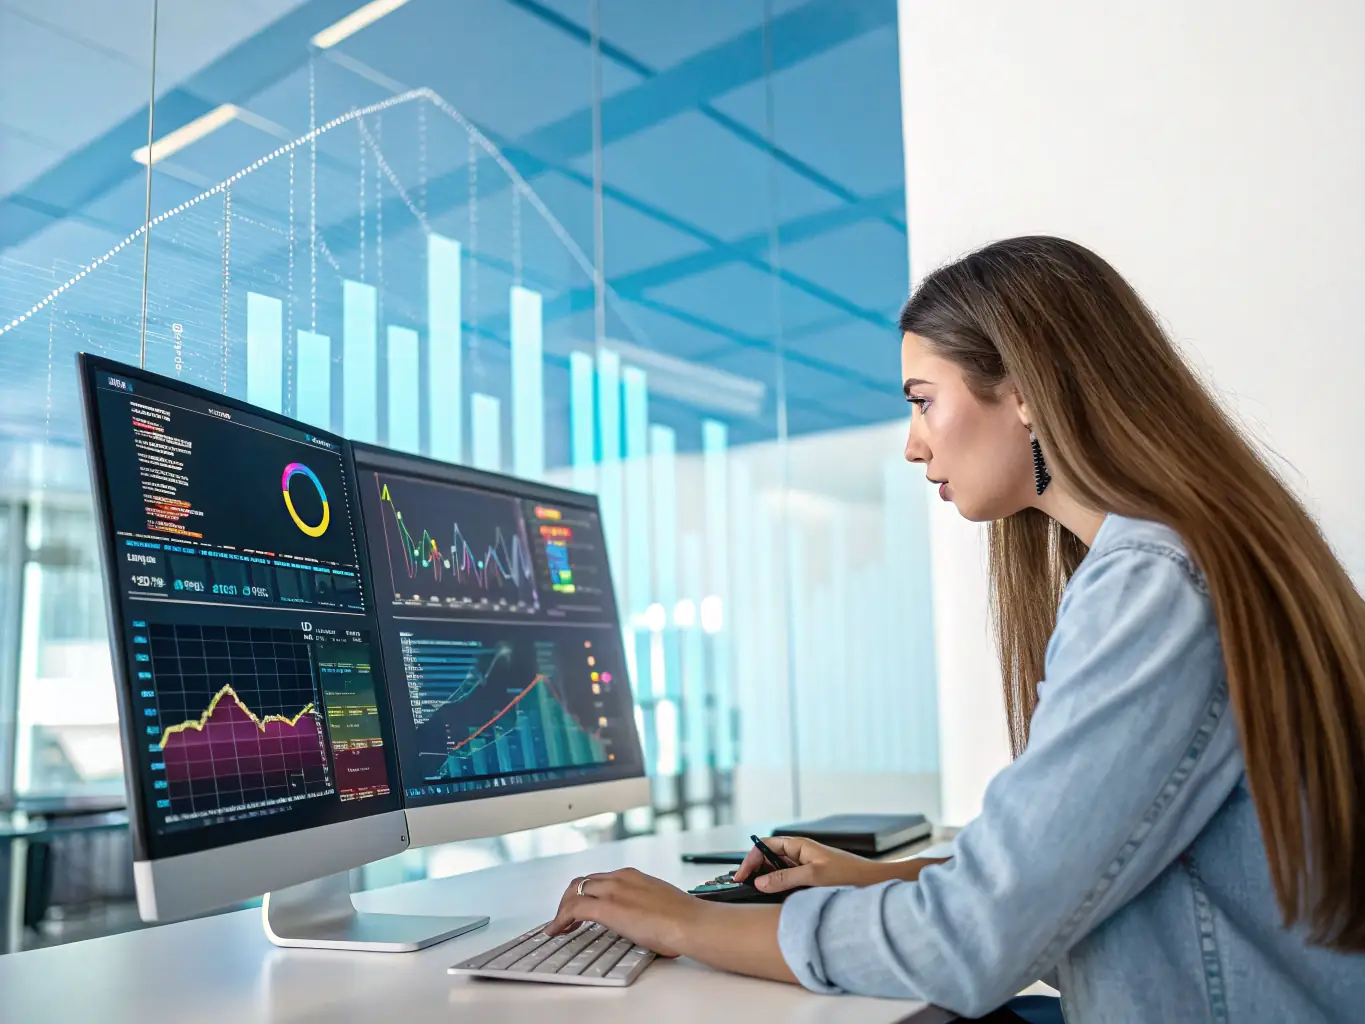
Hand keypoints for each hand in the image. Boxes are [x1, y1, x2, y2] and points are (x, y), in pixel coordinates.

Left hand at [545, 867, 709, 956]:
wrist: (691, 923)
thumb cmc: (684, 919)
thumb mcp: (659, 904)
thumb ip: (645, 908)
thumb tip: (644, 924)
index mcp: (633, 876)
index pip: (599, 879)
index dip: (586, 893)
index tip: (581, 908)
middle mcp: (619, 878)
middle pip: (582, 882)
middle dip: (569, 899)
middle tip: (565, 918)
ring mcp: (612, 891)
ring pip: (574, 891)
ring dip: (562, 908)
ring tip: (558, 926)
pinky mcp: (606, 908)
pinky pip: (573, 909)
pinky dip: (560, 919)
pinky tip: (555, 931)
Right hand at [732, 836, 887, 892]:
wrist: (873, 884)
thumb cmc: (849, 875)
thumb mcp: (813, 877)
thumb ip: (784, 879)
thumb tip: (760, 882)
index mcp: (798, 845)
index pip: (764, 846)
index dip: (749, 860)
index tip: (740, 877)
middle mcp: (799, 854)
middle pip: (767, 859)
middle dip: (754, 871)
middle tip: (743, 888)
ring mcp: (804, 867)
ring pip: (776, 872)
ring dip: (766, 881)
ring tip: (756, 894)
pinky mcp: (810, 881)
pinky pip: (787, 882)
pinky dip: (778, 889)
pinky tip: (775, 899)